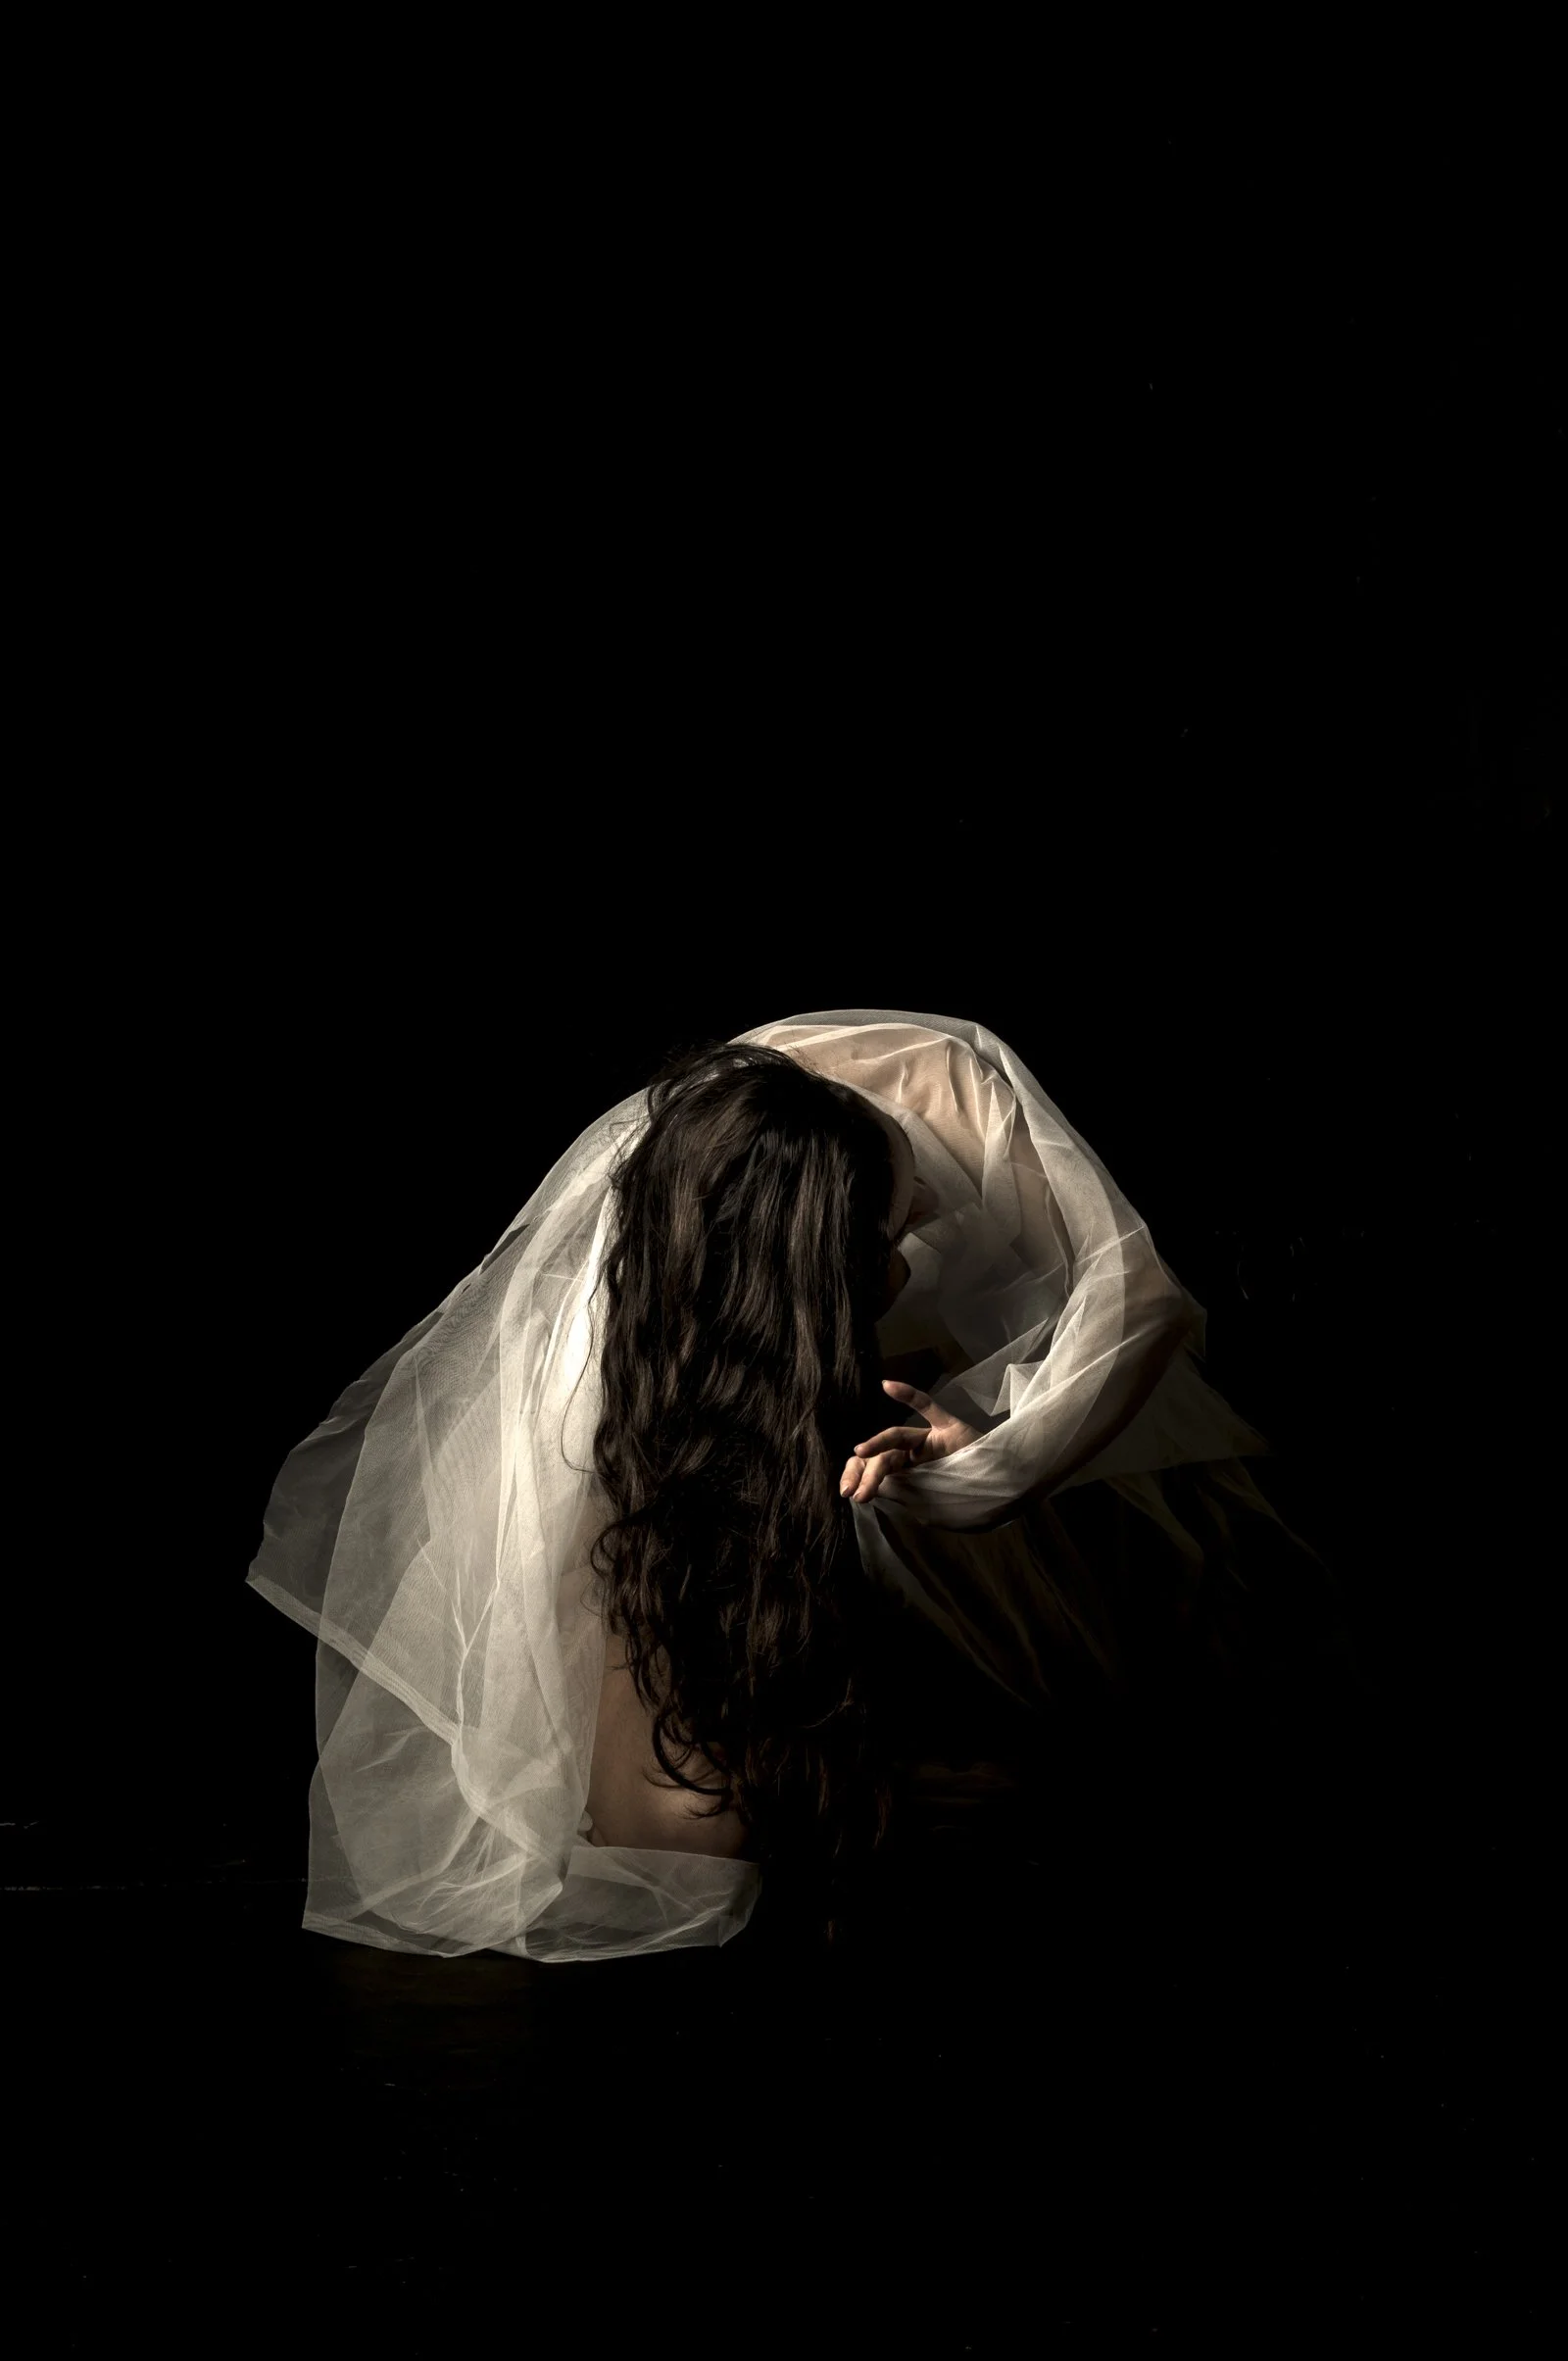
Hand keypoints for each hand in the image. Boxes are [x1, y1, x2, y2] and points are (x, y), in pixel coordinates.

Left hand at [839, 1379, 986, 1503]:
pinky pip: (928, 1407)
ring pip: (897, 1437)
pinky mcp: (952, 1429)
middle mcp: (918, 1451)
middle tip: (854, 1495)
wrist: (1009, 1490)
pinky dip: (908, 1394)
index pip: (879, 1467)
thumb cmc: (969, 1496)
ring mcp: (934, 1439)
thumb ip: (900, 1492)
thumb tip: (864, 1492)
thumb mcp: (928, 1504)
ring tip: (860, 1456)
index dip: (860, 1475)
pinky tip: (888, 1385)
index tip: (847, 1492)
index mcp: (912, 1470)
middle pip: (885, 1456)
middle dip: (867, 1475)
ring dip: (878, 1444)